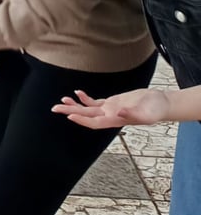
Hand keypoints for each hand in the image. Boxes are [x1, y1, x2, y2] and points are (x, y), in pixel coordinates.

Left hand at [52, 88, 170, 128]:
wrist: (160, 103)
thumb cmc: (155, 109)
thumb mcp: (147, 113)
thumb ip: (133, 114)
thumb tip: (118, 112)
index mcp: (115, 120)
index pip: (94, 122)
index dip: (82, 120)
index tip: (69, 115)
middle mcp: (109, 116)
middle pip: (86, 116)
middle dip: (70, 111)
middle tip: (54, 108)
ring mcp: (109, 110)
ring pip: (88, 109)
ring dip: (75, 105)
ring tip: (62, 100)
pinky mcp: (112, 103)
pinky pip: (95, 102)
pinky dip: (85, 98)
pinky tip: (78, 92)